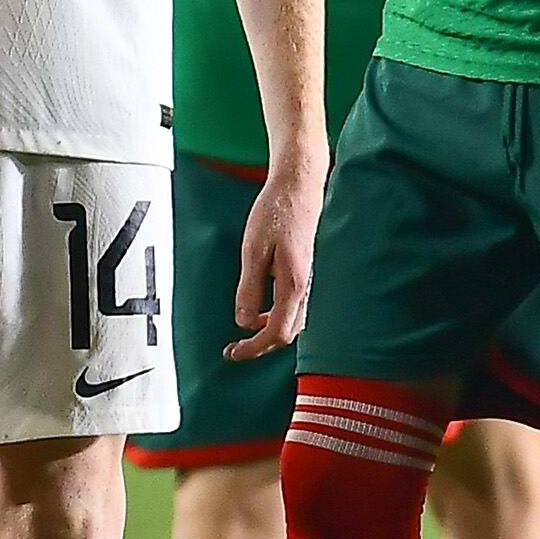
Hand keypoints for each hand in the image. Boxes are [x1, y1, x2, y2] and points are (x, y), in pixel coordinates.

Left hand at [231, 157, 320, 359]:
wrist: (299, 186)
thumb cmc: (276, 212)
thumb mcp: (253, 250)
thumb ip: (250, 287)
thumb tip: (244, 321)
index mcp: (293, 285)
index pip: (276, 332)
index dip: (254, 348)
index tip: (233, 352)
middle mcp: (304, 287)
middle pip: (286, 333)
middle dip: (260, 347)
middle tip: (234, 349)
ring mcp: (306, 281)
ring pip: (291, 322)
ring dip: (267, 333)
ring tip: (243, 334)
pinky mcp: (302, 273)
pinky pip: (292, 308)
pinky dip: (274, 318)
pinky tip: (258, 312)